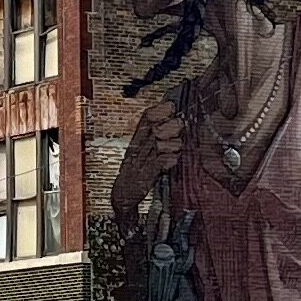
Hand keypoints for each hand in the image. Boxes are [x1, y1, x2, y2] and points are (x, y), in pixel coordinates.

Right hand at [115, 87, 183, 208]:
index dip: (159, 110)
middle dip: (170, 126)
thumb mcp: (141, 149)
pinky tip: (173, 158)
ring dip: (172, 143)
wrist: (121, 193)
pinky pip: (159, 163)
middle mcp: (138, 147)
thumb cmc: (135, 169)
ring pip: (159, 145)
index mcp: (137, 138)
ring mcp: (141, 161)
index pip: (146, 118)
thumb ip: (154, 134)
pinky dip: (169, 159)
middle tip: (179, 126)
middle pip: (155, 129)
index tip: (171, 107)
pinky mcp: (146, 175)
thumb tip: (173, 119)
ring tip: (176, 146)